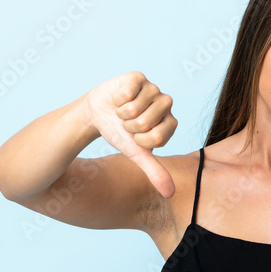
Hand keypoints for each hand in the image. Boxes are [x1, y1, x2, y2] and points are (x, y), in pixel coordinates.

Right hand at [84, 71, 177, 198]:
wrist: (99, 114)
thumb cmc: (120, 134)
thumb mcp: (136, 154)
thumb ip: (154, 171)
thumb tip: (170, 194)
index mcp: (171, 124)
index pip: (156, 138)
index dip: (139, 140)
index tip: (135, 137)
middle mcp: (166, 104)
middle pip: (145, 123)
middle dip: (129, 127)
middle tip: (127, 123)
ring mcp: (153, 89)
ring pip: (135, 108)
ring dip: (122, 113)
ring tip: (122, 111)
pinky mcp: (139, 77)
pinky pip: (128, 92)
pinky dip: (117, 100)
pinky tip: (119, 98)